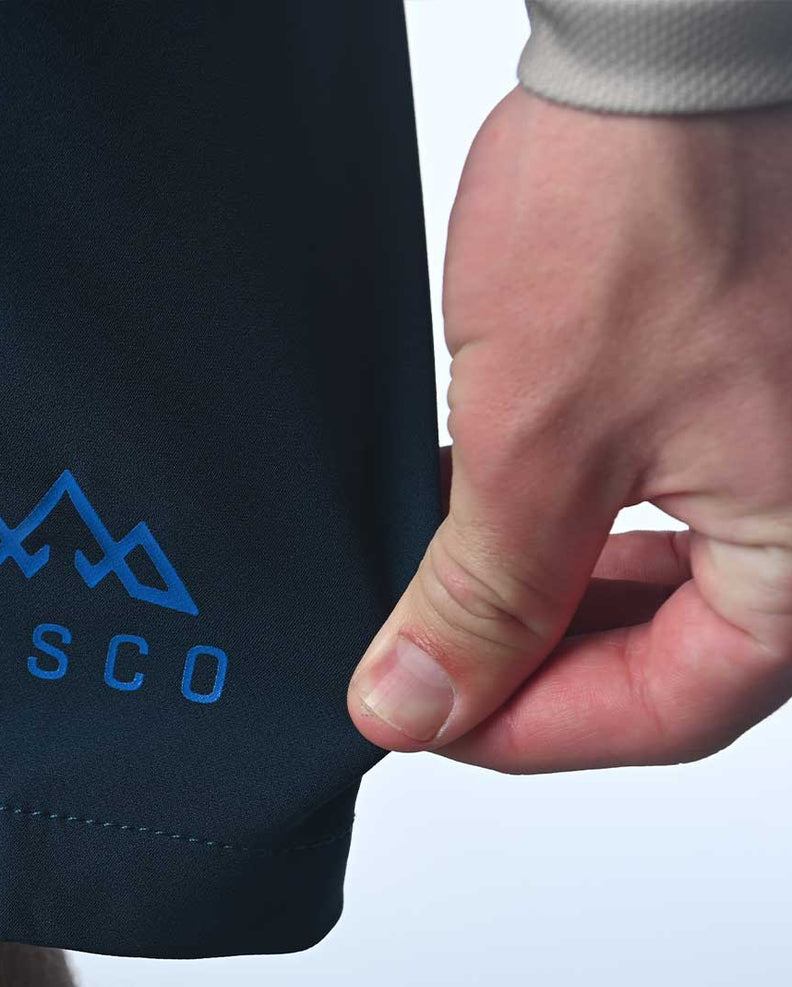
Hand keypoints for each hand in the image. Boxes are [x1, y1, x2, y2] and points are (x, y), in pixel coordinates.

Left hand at [348, 86, 791, 771]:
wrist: (673, 43)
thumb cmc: (650, 200)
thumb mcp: (539, 443)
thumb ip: (484, 596)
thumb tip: (418, 703)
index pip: (671, 710)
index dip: (534, 732)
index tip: (432, 723)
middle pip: (667, 656)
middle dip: (537, 670)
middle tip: (433, 671)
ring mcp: (779, 451)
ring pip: (657, 587)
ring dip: (545, 603)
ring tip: (448, 599)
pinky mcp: (737, 400)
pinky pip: (656, 508)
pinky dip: (567, 531)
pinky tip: (492, 525)